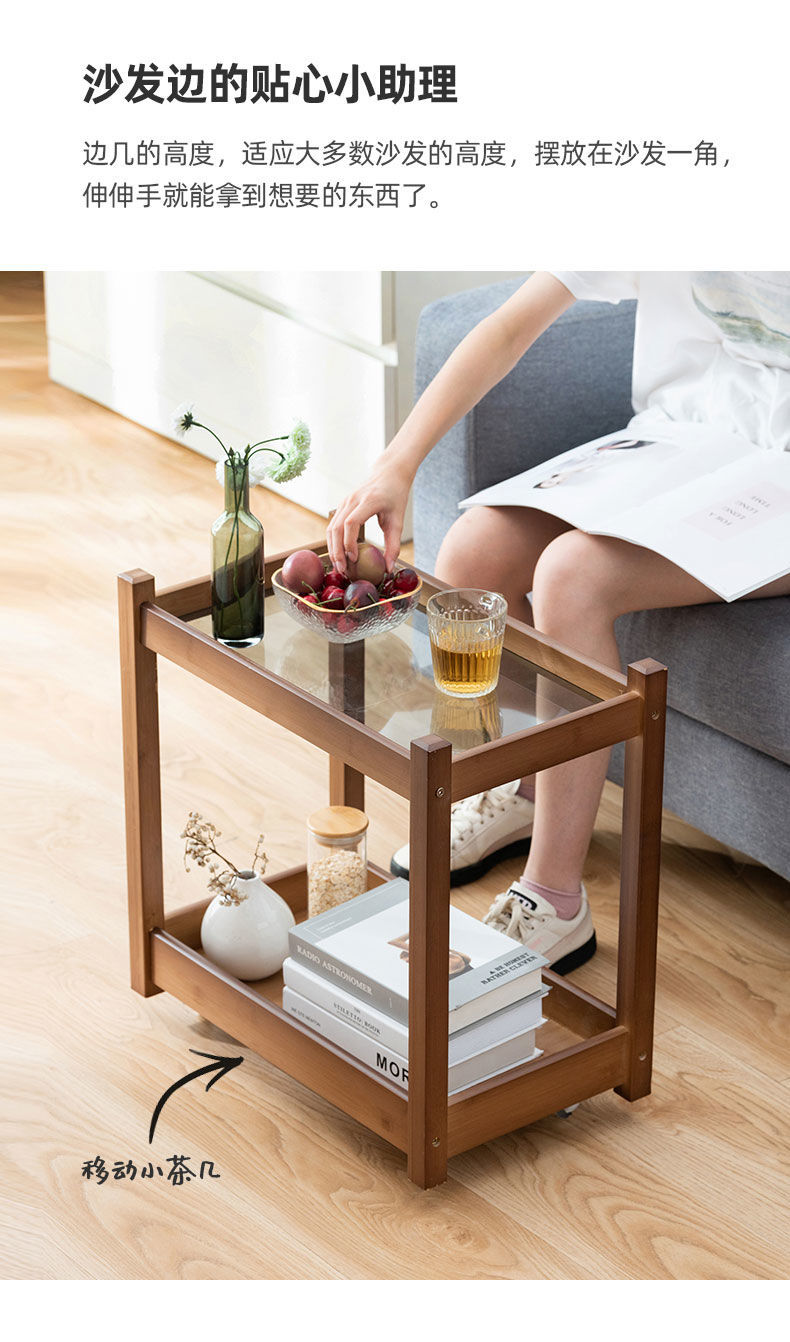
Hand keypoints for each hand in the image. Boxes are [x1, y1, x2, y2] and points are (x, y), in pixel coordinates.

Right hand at [327, 457, 412, 572]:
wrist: (388, 473)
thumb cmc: (395, 496)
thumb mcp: (398, 520)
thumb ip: (394, 545)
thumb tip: (388, 569)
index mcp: (368, 501)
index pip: (351, 522)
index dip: (349, 542)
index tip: (354, 559)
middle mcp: (352, 500)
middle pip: (336, 528)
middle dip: (337, 551)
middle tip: (342, 570)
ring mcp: (344, 501)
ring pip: (331, 528)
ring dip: (333, 548)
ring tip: (338, 566)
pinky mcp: (342, 505)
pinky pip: (333, 525)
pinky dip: (333, 542)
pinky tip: (338, 555)